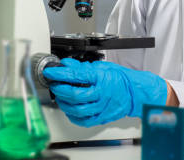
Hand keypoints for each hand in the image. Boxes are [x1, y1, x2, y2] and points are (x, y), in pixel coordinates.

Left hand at [43, 58, 166, 126]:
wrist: (134, 92)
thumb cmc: (120, 79)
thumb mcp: (102, 66)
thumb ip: (82, 66)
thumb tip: (66, 64)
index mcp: (100, 78)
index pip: (76, 75)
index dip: (60, 74)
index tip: (50, 72)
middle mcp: (101, 93)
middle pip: (74, 94)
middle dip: (60, 89)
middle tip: (54, 84)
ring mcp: (101, 107)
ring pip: (77, 109)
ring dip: (64, 103)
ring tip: (60, 97)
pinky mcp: (101, 117)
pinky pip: (83, 120)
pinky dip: (73, 116)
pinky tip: (69, 110)